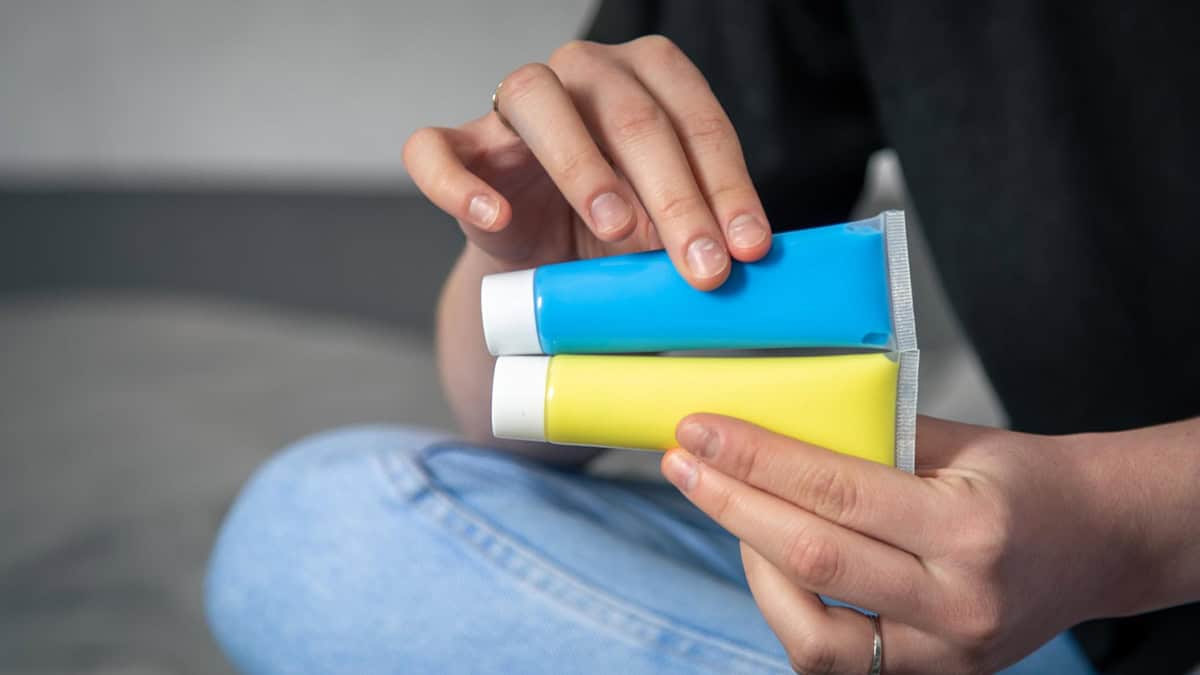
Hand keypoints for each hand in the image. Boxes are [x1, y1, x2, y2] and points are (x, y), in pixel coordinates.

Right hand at [403, 36, 771, 287]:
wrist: (539, 269)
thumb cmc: (613, 237)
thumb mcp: (666, 231)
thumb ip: (698, 233)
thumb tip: (743, 263)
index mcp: (649, 79)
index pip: (696, 118)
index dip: (727, 185)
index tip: (748, 249)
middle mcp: (583, 74)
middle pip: (631, 113)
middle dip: (676, 194)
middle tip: (701, 265)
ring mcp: (513, 107)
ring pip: (537, 101)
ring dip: (582, 166)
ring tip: (617, 230)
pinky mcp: (458, 147)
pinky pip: (437, 150)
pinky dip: (459, 183)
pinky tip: (493, 218)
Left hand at [660, 415, 1131, 673]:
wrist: (1097, 542)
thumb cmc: (1025, 482)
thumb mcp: (957, 443)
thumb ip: (870, 438)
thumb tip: (771, 419)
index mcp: (970, 530)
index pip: (835, 491)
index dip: (755, 458)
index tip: (699, 429)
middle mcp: (958, 603)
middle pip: (811, 560)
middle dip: (730, 506)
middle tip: (682, 463)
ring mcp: (945, 657)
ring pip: (811, 635)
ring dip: (754, 569)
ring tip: (735, 514)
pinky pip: (833, 659)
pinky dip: (789, 611)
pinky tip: (774, 562)